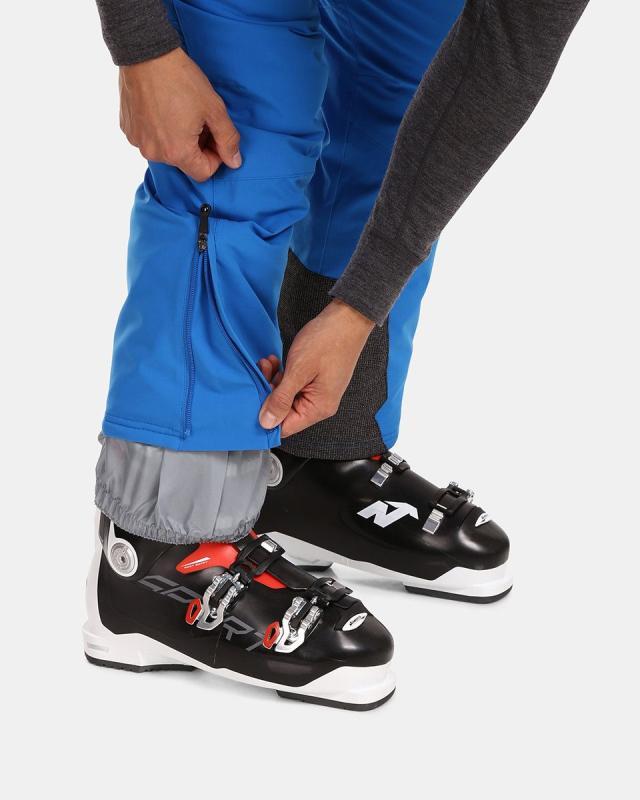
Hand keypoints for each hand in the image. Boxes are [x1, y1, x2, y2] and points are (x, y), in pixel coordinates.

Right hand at [119, 48, 241, 181]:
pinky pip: (149, 139)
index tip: (215, 137)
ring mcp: (138, 142)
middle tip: (199, 120)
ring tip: (180, 112)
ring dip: (177, 139)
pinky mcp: (128, 129)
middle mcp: (155, 154)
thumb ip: (228, 139)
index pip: (204, 173)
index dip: (215, 157)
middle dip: (196, 146)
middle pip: (185, 162)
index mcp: (178, 152)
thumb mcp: (214, 109)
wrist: (145, 53)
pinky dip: (159, 130)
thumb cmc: (181, 79)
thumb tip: (234, 162)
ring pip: (166, 151)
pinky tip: (162, 109)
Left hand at [258, 300, 374, 436]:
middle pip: (285, 412)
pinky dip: (283, 375)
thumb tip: (266, 423)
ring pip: (287, 396)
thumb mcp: (298, 371)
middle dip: (269, 394)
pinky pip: (293, 385)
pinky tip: (276, 362)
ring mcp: (318, 391)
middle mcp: (320, 404)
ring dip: (274, 381)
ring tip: (269, 363)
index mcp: (318, 408)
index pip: (286, 427)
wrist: (346, 318)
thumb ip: (281, 399)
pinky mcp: (315, 380)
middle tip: (262, 373)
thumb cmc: (328, 341)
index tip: (252, 401)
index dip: (266, 418)